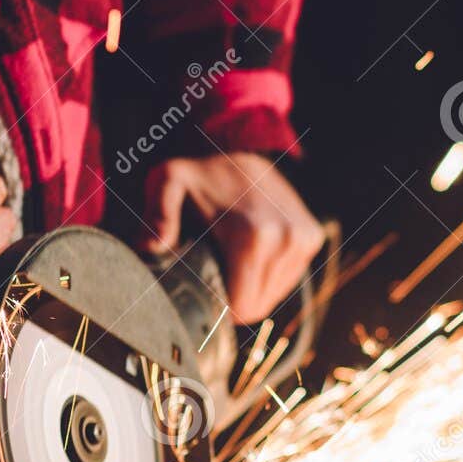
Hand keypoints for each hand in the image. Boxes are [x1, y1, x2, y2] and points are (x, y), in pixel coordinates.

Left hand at [143, 152, 322, 323]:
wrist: (246, 150)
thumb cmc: (203, 174)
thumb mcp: (170, 183)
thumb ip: (158, 215)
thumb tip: (151, 247)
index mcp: (252, 236)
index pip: (242, 307)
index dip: (219, 311)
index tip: (203, 298)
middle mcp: (285, 240)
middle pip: (258, 306)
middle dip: (234, 304)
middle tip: (213, 281)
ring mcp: (302, 240)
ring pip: (274, 296)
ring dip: (252, 292)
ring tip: (232, 267)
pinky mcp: (311, 238)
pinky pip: (288, 279)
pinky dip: (269, 278)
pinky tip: (251, 260)